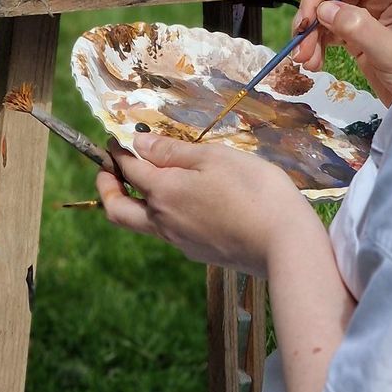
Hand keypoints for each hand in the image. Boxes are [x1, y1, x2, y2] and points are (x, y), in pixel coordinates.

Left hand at [95, 134, 314, 276]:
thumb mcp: (214, 158)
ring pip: (142, 222)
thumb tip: (138, 145)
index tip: (114, 139)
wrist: (284, 244)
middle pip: (117, 210)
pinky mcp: (198, 252)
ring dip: (134, 200)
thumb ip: (173, 152)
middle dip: (107, 186)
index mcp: (163, 192)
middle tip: (108, 168)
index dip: (117, 151)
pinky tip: (182, 199)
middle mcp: (163, 221)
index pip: (128, 169)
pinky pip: (166, 231)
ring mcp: (180, 241)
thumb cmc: (254, 191)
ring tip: (146, 179)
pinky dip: (161, 212)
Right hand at [291, 0, 391, 104]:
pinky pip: (331, 29)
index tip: (306, 19)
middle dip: (313, 17)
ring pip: (328, 11)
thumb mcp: (390, 52)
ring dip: (312, 34)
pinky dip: (318, 43)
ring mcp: (370, 13)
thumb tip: (324, 9)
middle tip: (300, 46)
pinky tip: (314, 62)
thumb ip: (359, 27)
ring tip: (305, 61)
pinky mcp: (360, 33)